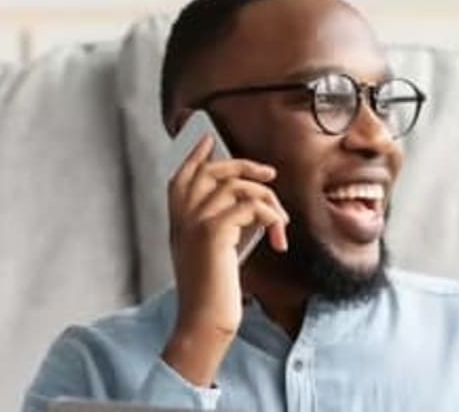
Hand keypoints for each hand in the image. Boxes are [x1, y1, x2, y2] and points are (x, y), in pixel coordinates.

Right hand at [162, 134, 288, 385]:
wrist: (204, 320)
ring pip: (238, 187)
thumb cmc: (212, 290)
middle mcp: (182, 217)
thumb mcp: (209, 251)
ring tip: (281, 225)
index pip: (181, 176)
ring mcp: (196, 222)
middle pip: (211, 171)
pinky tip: (278, 238)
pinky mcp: (215, 232)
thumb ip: (216, 223)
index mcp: (177, 221)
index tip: (210, 139)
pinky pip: (251, 206)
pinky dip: (272, 219)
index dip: (196, 155)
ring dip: (269, 202)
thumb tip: (245, 200)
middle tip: (268, 173)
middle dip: (243, 166)